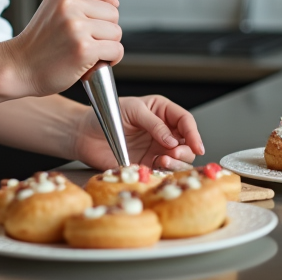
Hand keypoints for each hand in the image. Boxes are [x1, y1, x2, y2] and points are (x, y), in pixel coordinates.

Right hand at [5, 0, 122, 97]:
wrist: (18, 67)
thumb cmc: (37, 44)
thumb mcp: (52, 9)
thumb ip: (78, 0)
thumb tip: (113, 1)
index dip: (107, 5)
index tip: (101, 18)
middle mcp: (69, 5)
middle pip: (113, 13)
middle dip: (106, 30)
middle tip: (89, 41)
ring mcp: (76, 26)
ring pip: (116, 32)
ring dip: (108, 45)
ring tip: (89, 52)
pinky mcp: (84, 48)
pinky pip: (116, 50)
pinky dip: (111, 59)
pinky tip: (95, 63)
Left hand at [73, 94, 205, 171]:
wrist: (85, 133)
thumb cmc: (107, 115)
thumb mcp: (132, 110)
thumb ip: (154, 123)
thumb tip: (172, 139)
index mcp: (162, 112)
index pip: (185, 121)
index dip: (193, 133)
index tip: (196, 145)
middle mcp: (163, 131)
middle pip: (187, 143)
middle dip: (186, 149)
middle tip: (174, 153)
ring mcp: (156, 149)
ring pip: (179, 160)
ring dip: (176, 162)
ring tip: (163, 159)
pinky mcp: (147, 164)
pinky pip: (163, 171)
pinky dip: (164, 171)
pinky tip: (156, 167)